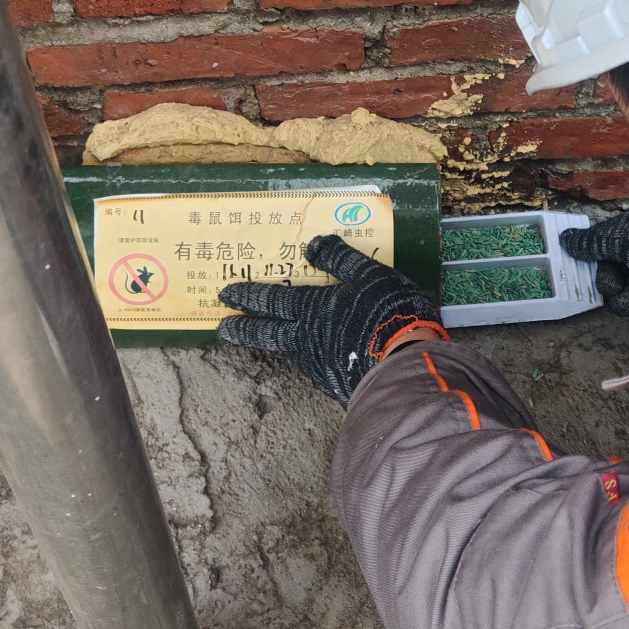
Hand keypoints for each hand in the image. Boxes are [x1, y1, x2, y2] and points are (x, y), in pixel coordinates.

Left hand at [217, 234, 444, 402]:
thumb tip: (311, 245)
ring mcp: (321, 365)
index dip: (248, 296)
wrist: (405, 365)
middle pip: (268, 333)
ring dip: (276, 345)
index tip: (225, 295)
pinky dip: (310, 360)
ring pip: (290, 351)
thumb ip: (340, 259)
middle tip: (222, 328)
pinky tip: (316, 360)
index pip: (272, 301)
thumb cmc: (388, 312)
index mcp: (312, 308)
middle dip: (243, 328)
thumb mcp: (368, 274)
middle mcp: (307, 339)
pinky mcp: (338, 383)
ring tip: (270, 341)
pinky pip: (317, 367)